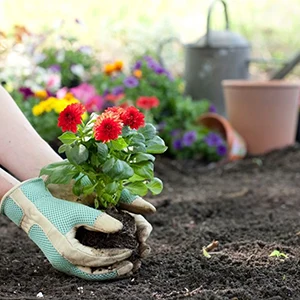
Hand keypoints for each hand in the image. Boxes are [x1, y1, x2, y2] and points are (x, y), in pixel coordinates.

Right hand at [0, 178, 134, 279]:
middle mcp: (65, 262)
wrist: (32, 211)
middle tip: (131, 266)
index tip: (131, 251)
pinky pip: (83, 269)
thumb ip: (99, 220)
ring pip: (89, 274)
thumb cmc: (55, 209)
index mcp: (68, 251)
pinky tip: (107, 262)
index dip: (116, 256)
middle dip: (114, 270)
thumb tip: (120, 227)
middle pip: (94, 273)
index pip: (99, 259)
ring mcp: (62, 263)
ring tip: (123, 267)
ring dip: (106, 271)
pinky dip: (97, 268)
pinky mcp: (62, 259)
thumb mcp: (78, 212)